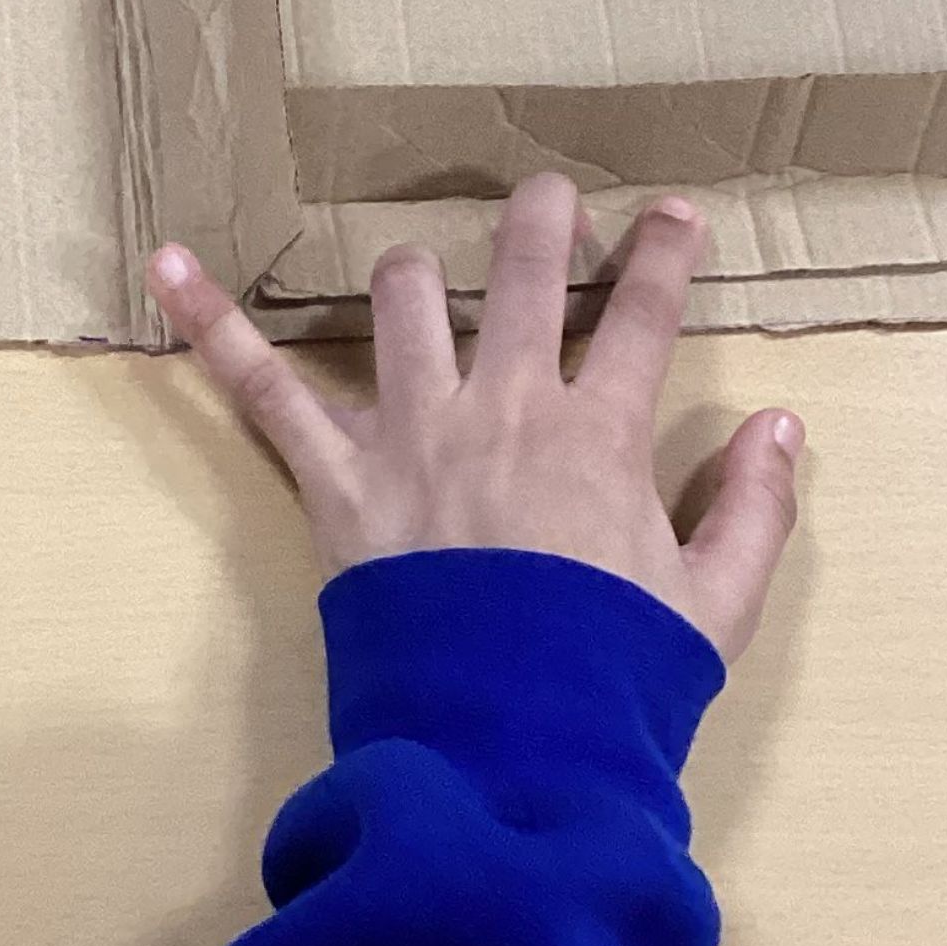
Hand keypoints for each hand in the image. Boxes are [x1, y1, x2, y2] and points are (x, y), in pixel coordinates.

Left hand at [149, 174, 803, 657]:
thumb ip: (752, 508)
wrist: (504, 747)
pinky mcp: (335, 477)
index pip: (643, 314)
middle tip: (552, 198)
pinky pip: (262, 388)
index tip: (676, 212)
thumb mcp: (714, 606)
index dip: (664, 253)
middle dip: (544, 218)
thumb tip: (781, 424)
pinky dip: (212, 324)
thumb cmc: (610, 682)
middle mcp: (504, 407)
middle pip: (523, 270)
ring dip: (414, 270)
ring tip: (421, 268)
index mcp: (599, 435)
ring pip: (403, 300)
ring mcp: (412, 431)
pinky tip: (166, 265)